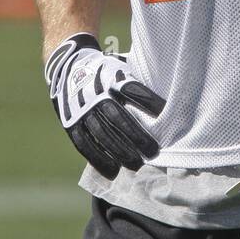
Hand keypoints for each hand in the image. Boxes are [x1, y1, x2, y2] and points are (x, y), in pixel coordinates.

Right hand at [44, 33, 165, 179]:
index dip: (149, 102)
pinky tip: (113, 171)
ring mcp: (81, 110)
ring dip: (119, 151)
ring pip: (101, 133)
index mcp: (110, 76)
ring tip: (136, 164)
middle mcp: (94, 93)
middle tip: (153, 152)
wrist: (68, 68)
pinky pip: (84, 144)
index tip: (166, 115)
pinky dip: (98, 159)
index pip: (132, 90)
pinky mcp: (70, 123)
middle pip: (117, 117)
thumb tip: (171, 94)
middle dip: (136, 136)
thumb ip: (139, 80)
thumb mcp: (121, 67)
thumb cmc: (105, 72)